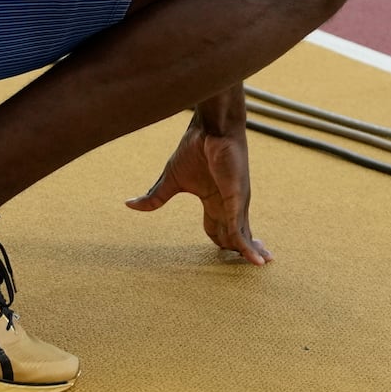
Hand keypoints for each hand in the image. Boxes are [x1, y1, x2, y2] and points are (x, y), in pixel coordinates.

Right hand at [127, 105, 268, 263]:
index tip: (225, 253)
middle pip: (235, 234)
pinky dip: (246, 246)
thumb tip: (128, 204)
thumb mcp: (171, 179)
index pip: (217, 228)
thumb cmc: (194, 148)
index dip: (220, 242)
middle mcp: (228, 204)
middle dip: (242, 249)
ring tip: (262, 264)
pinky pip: (240, 229)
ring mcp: (235, 203)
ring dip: (250, 251)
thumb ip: (155, 197)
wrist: (210, 127)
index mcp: (213, 200)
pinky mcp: (238, 200)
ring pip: (243, 235)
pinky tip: (255, 260)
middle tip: (256, 263)